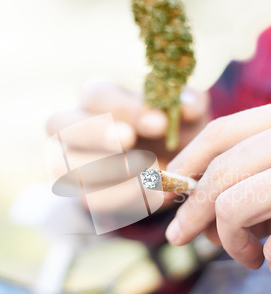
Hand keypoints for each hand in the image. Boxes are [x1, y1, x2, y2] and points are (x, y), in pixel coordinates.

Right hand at [46, 80, 208, 212]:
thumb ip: (189, 105)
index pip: (96, 95)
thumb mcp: (185, 116)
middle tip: (130, 142)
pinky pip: (89, 198)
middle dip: (96, 133)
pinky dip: (120, 198)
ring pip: (65, 165)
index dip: (125, 109)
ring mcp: (71, 162)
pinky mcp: (82, 193)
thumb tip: (188, 107)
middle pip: (58, 123)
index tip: (160, 123)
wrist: (171, 171)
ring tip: (152, 174)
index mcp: (98, 98)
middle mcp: (73, 126)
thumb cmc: (172, 133)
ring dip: (109, 171)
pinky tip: (151, 195)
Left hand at [166, 96, 270, 286]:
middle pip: (218, 173)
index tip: (163, 191)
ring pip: (232, 209)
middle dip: (191, 213)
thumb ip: (254, 178)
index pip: (220, 133)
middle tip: (180, 239)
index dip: (185, 164)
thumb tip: (191, 212)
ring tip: (254, 260)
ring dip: (234, 246)